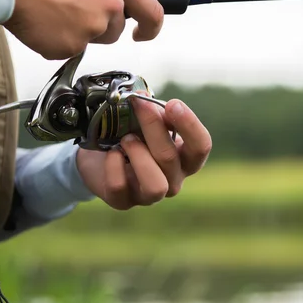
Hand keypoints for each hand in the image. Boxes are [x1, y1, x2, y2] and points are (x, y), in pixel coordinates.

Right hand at [0, 0, 162, 59]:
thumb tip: (113, 5)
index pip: (153, 12)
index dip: (150, 28)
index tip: (143, 33)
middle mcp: (111, 5)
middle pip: (114, 32)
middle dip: (97, 28)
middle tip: (70, 10)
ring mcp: (93, 28)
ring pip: (91, 42)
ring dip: (77, 34)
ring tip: (54, 12)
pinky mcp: (72, 47)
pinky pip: (68, 51)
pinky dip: (56, 42)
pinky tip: (44, 24)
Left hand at [76, 99, 211, 209]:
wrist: (101, 155)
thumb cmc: (133, 134)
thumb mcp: (148, 121)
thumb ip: (156, 112)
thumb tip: (147, 100)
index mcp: (186, 159)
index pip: (201, 146)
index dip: (189, 125)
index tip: (173, 104)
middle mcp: (173, 180)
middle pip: (170, 158)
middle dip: (153, 126)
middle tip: (138, 104)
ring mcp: (149, 195)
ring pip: (154, 185)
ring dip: (138, 155)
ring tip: (127, 139)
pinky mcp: (123, 201)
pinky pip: (120, 186)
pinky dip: (113, 164)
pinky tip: (112, 153)